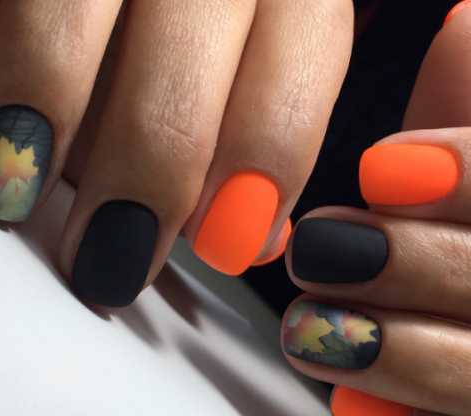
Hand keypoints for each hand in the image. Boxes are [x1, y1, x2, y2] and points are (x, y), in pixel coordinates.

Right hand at [0, 0, 353, 305]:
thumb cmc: (191, 16)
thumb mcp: (250, 50)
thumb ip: (257, 129)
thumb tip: (248, 236)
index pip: (295, 75)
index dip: (261, 167)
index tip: (222, 242)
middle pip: (180, 64)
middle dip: (144, 173)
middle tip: (103, 253)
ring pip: (68, 8)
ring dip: (32, 104)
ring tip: (0, 188)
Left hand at [282, 3, 470, 414]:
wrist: (457, 300)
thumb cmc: (458, 222)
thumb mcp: (468, 161)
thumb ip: (469, 106)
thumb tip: (464, 22)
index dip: (464, 173)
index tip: (384, 167)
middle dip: (408, 262)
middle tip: (322, 248)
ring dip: (391, 350)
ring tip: (310, 327)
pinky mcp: (456, 406)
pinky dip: (389, 410)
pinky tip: (350, 400)